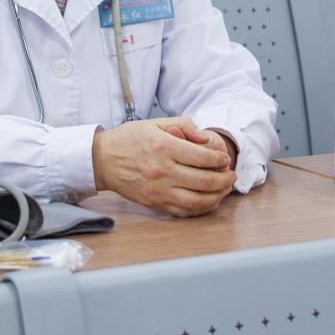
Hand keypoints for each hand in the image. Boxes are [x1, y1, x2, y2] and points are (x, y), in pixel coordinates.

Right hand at [92, 117, 236, 216]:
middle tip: (231, 175)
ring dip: (217, 196)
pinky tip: (209, 202)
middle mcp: (163, 170)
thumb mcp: (155, 122)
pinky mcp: (155, 203)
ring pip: (197, 200)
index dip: (219, 159)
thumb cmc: (129, 139)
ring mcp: (159, 190)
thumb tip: (206, 138)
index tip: (225, 159)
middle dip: (224, 179)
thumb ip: (184, 124)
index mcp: (164, 147)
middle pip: (204, 180)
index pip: (202, 157)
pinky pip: (183, 211)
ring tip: (224, 189)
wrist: (102, 160)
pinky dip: (200, 209)